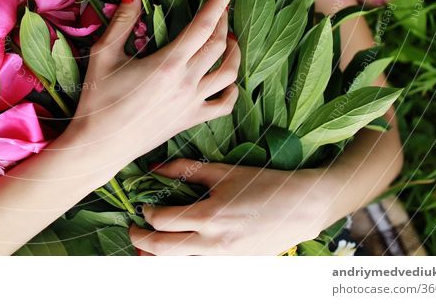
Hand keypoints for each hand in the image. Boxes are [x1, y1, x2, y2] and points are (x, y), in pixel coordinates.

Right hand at [64, 0, 240, 167]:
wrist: (99, 146)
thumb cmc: (97, 99)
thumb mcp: (104, 55)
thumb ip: (122, 21)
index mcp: (168, 64)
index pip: (203, 26)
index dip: (219, 3)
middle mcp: (186, 83)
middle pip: (219, 45)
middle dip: (224, 22)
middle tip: (222, 8)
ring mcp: (192, 104)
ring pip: (229, 74)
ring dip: (234, 52)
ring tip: (229, 39)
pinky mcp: (191, 120)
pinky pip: (224, 105)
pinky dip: (232, 90)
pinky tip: (228, 80)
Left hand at [129, 159, 331, 254]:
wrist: (302, 208)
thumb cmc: (263, 184)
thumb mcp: (223, 171)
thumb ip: (185, 169)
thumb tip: (153, 167)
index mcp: (210, 215)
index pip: (161, 221)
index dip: (146, 214)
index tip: (143, 207)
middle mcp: (214, 242)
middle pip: (162, 250)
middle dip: (140, 241)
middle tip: (132, 231)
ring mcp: (224, 259)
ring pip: (178, 265)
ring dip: (156, 258)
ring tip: (145, 249)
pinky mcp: (233, 266)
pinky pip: (198, 268)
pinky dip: (182, 263)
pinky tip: (174, 254)